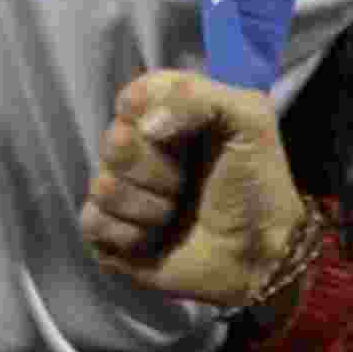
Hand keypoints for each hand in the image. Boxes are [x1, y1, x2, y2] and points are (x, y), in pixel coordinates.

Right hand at [81, 69, 306, 305]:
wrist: (260, 254)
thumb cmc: (257, 181)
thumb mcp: (249, 118)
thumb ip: (199, 98)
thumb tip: (146, 126)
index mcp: (167, 111)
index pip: (131, 97)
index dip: (151, 117)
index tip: (179, 135)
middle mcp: (140, 146)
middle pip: (113, 142)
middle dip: (155, 169)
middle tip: (185, 182)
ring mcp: (124, 191)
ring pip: (103, 186)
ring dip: (147, 206)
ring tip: (175, 213)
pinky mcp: (112, 234)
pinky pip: (92, 223)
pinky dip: (127, 234)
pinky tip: (152, 239)